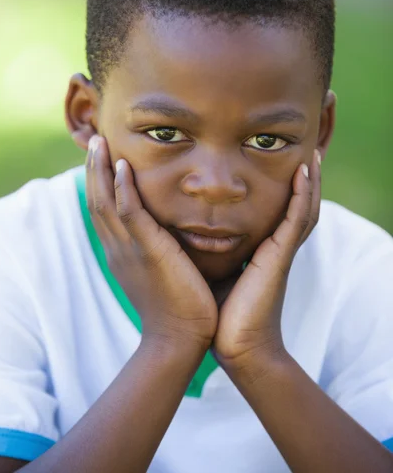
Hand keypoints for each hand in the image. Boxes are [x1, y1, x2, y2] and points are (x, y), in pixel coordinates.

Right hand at [86, 135, 217, 348]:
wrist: (182, 339)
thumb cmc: (181, 307)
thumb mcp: (163, 272)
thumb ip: (162, 249)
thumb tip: (175, 232)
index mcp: (122, 252)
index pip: (104, 211)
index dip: (100, 184)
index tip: (103, 159)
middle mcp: (118, 248)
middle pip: (97, 201)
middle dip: (94, 170)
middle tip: (94, 142)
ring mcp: (129, 249)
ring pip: (105, 202)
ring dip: (101, 171)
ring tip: (99, 144)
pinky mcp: (147, 251)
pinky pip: (128, 213)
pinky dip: (122, 189)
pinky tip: (122, 166)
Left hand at [213, 150, 320, 367]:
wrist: (236, 347)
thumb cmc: (221, 313)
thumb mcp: (215, 271)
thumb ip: (209, 251)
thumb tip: (187, 233)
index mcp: (261, 249)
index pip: (276, 211)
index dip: (282, 188)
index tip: (278, 164)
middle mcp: (275, 246)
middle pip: (296, 205)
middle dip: (303, 179)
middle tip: (306, 151)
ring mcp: (280, 251)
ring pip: (303, 207)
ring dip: (309, 181)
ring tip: (311, 154)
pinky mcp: (280, 257)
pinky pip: (297, 219)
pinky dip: (303, 195)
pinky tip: (303, 172)